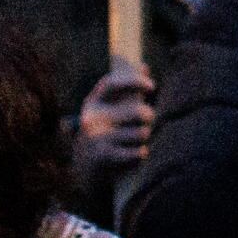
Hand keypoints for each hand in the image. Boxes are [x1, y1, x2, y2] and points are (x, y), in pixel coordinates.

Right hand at [72, 59, 156, 194]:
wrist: (85, 171)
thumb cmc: (106, 134)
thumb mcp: (111, 111)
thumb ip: (128, 90)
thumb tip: (143, 65)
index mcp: (93, 103)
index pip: (114, 83)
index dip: (135, 81)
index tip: (152, 87)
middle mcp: (92, 118)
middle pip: (139, 112)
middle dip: (147, 120)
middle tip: (143, 127)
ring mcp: (96, 138)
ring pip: (142, 134)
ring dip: (143, 140)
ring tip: (131, 144)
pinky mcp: (103, 157)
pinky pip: (139, 153)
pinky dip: (140, 155)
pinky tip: (130, 157)